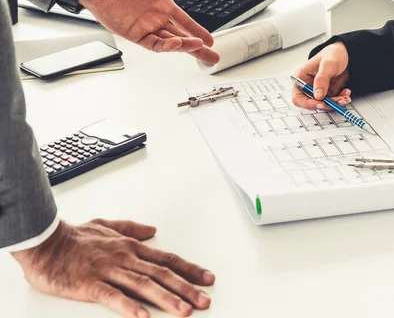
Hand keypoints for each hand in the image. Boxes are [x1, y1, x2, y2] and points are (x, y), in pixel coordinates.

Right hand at [12, 220, 214, 317]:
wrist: (45, 240)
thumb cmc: (75, 237)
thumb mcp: (107, 225)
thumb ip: (132, 228)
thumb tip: (153, 230)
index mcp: (131, 247)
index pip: (167, 259)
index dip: (189, 269)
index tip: (207, 278)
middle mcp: (125, 258)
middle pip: (162, 274)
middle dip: (186, 288)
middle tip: (204, 301)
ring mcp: (109, 271)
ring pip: (143, 285)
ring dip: (166, 299)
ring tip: (184, 311)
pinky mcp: (90, 285)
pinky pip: (113, 297)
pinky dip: (129, 307)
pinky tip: (143, 317)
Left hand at [80, 0, 218, 62]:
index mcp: (163, 5)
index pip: (185, 22)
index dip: (198, 31)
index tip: (211, 40)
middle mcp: (156, 19)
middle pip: (182, 37)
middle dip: (198, 48)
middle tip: (212, 57)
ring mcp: (146, 28)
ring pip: (170, 43)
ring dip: (185, 46)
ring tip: (198, 47)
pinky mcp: (134, 35)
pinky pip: (153, 44)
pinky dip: (166, 46)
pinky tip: (176, 43)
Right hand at [292, 42, 350, 109]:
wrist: (347, 54)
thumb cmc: (333, 54)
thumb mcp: (327, 64)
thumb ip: (321, 79)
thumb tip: (318, 95)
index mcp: (302, 77)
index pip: (298, 97)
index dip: (308, 103)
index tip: (320, 104)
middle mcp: (309, 86)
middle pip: (312, 103)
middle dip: (325, 104)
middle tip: (335, 102)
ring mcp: (319, 90)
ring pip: (324, 104)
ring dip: (335, 103)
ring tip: (344, 97)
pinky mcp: (329, 93)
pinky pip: (333, 102)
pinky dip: (340, 100)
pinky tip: (346, 93)